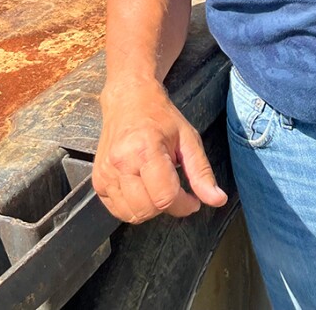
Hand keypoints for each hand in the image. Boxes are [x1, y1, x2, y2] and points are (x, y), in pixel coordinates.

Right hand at [92, 81, 227, 222]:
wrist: (128, 99)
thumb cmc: (159, 116)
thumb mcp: (188, 138)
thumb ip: (202, 172)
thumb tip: (218, 200)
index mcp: (145, 149)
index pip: (165, 197)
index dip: (184, 204)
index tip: (192, 199)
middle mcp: (121, 162)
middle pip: (148, 209)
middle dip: (167, 206)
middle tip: (173, 188)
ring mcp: (106, 172)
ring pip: (131, 215)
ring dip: (149, 209)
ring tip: (156, 185)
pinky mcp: (98, 180)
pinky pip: (117, 210)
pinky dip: (133, 207)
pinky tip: (141, 188)